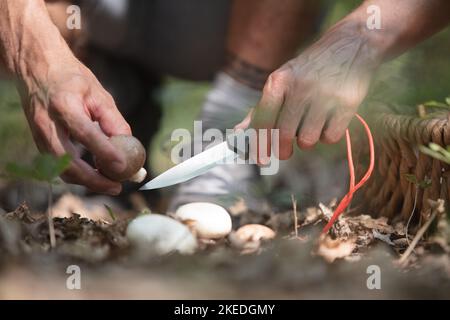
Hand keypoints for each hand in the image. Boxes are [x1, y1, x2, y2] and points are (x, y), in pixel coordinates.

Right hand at [20, 56, 130, 194]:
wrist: (37, 69)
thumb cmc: (72, 79)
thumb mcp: (98, 93)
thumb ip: (113, 121)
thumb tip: (128, 146)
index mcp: (63, 104)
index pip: (85, 133)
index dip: (104, 152)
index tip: (123, 166)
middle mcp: (47, 123)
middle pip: (68, 162)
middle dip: (94, 179)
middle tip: (117, 186)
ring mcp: (39, 135)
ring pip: (62, 169)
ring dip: (87, 181)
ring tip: (110, 183)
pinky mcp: (39, 143)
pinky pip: (59, 166)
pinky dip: (78, 174)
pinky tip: (96, 174)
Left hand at [241, 20, 379, 162]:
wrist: (352, 44)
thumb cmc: (309, 70)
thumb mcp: (282, 81)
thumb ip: (261, 109)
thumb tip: (238, 134)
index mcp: (279, 81)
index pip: (264, 120)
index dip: (259, 144)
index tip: (260, 160)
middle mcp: (300, 87)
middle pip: (284, 136)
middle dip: (283, 150)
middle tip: (285, 151)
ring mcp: (325, 96)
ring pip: (307, 141)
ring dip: (307, 141)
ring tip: (312, 124)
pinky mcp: (347, 104)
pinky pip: (330, 138)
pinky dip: (328, 136)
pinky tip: (329, 120)